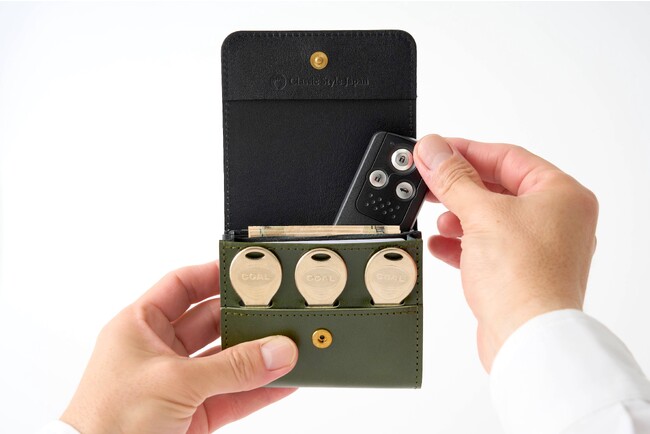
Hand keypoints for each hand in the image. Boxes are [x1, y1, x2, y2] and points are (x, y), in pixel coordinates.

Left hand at [61, 261, 297, 433]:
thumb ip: (231, 368)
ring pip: (227, 361)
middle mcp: (159, 351)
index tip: (248, 271)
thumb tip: (277, 351)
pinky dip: (259, 390)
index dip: (213, 275)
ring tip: (289, 347)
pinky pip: (233, 396)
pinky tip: (283, 381)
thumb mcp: (173, 383)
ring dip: (258, 356)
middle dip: (245, 319)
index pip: (181, 286)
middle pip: (212, 323)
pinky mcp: (193, 415)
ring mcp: (178, 384)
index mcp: (139, 327)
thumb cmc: (107, 423)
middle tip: (278, 311)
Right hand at [414, 135, 597, 371]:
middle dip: (459, 187)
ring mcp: (540, 247)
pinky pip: (487, 247)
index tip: (434, 149)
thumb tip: (433, 149)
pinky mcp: (521, 272)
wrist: (527, 339)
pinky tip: (441, 245)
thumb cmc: (524, 280)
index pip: (506, 156)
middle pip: (497, 187)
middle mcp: (556, 219)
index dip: (465, 151)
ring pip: (491, 218)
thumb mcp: (481, 215)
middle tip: (427, 180)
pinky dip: (462, 243)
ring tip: (438, 217)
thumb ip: (453, 178)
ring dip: (459, 216)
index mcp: (561, 194)